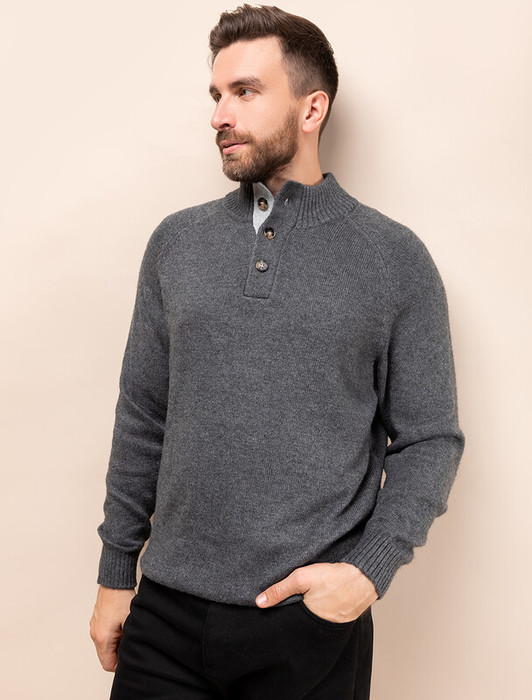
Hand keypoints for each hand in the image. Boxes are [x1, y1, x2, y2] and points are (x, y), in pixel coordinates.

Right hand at [89, 585, 135, 671]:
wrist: (115, 582)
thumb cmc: (122, 598)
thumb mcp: (130, 622)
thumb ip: (128, 641)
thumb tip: (131, 651)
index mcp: (102, 638)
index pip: (108, 664)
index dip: (120, 665)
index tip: (129, 657)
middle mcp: (95, 633)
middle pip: (105, 656)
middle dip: (118, 653)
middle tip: (130, 642)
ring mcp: (94, 626)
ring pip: (104, 645)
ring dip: (115, 644)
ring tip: (126, 632)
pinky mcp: (96, 620)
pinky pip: (103, 634)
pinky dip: (112, 635)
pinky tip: (121, 625)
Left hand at [255, 562, 377, 622]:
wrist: (365, 577)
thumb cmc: (334, 578)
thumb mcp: (301, 579)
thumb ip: (280, 590)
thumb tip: (259, 602)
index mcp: (307, 620)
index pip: (287, 625)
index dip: (280, 619)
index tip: (271, 615)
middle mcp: (318, 627)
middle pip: (299, 625)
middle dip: (293, 617)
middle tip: (291, 606)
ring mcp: (332, 623)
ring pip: (312, 620)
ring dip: (307, 612)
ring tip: (306, 601)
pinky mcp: (341, 617)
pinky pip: (325, 615)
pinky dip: (321, 609)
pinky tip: (321, 599)